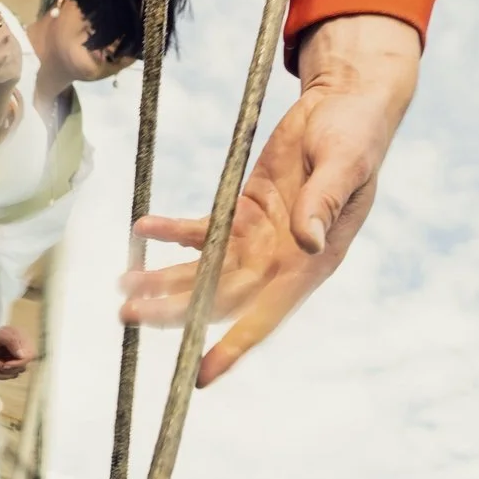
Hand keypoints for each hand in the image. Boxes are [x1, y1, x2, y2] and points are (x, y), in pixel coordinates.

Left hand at [0, 324, 37, 380]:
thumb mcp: (3, 333)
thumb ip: (12, 342)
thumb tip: (22, 356)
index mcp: (24, 344)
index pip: (28, 358)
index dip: (17, 364)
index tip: (5, 365)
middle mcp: (21, 354)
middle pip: (19, 369)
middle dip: (4, 368)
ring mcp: (13, 362)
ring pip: (12, 374)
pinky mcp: (5, 367)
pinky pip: (4, 375)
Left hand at [118, 15, 419, 385]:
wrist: (347, 104)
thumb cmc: (356, 134)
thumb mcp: (345, 164)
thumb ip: (324, 203)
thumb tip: (307, 244)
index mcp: (312, 260)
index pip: (268, 313)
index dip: (234, 345)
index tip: (203, 374)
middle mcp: (281, 259)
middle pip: (220, 297)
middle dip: (174, 310)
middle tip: (128, 314)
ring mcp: (259, 238)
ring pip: (204, 272)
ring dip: (163, 281)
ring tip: (123, 286)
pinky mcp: (243, 212)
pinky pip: (201, 231)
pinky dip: (171, 232)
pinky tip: (143, 229)